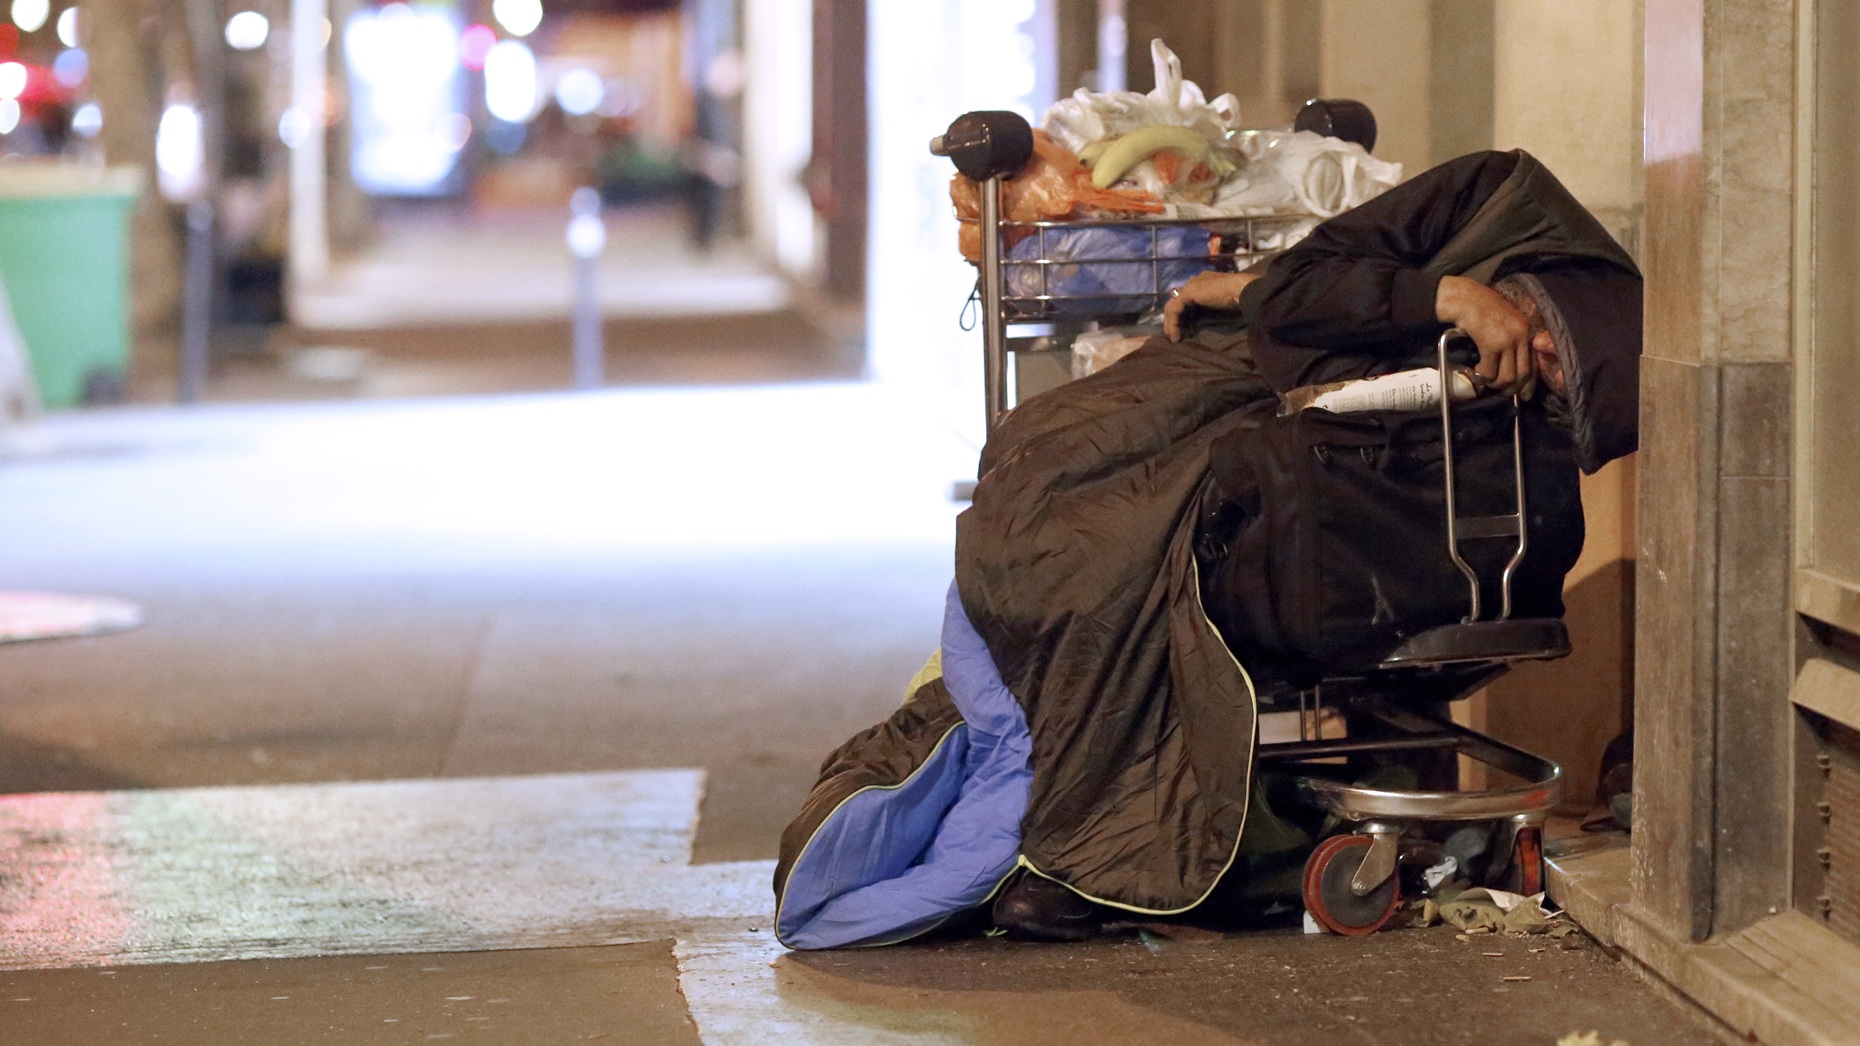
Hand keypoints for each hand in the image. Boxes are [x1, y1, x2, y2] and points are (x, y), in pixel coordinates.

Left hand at [1163, 271, 1260, 341]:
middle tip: (1175, 335)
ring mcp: (1190, 286)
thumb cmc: (1238, 298)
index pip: (1187, 298)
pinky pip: (1174, 310)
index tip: (1185, 330)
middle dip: (1174, 320)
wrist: (1242, 289)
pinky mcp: (1187, 293)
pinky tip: (1176, 335)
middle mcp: (1194, 281)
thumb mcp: (1221, 304)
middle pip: (1177, 302)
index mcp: (1203, 282)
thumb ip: (1210, 308)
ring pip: (1172, 306)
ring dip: (1171, 324)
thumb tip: (1200, 322)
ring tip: (1174, 338)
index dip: (1184, 315)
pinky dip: (1173, 324)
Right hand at [1435, 275, 1536, 395]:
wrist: (1465, 298)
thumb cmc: (1482, 308)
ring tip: (1486, 380)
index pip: (1533, 362)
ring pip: (1508, 376)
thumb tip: (1510, 362)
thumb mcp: (1505, 320)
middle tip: (1500, 390)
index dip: (1528, 381)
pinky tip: (1477, 370)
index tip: (1523, 392)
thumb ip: (1512, 337)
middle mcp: (1521, 335)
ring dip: (1495, 383)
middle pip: (1523, 373)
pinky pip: (1490, 371)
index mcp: (1526, 330)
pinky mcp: (1491, 345)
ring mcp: (1507, 340)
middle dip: (1512, 387)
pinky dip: (1483, 375)